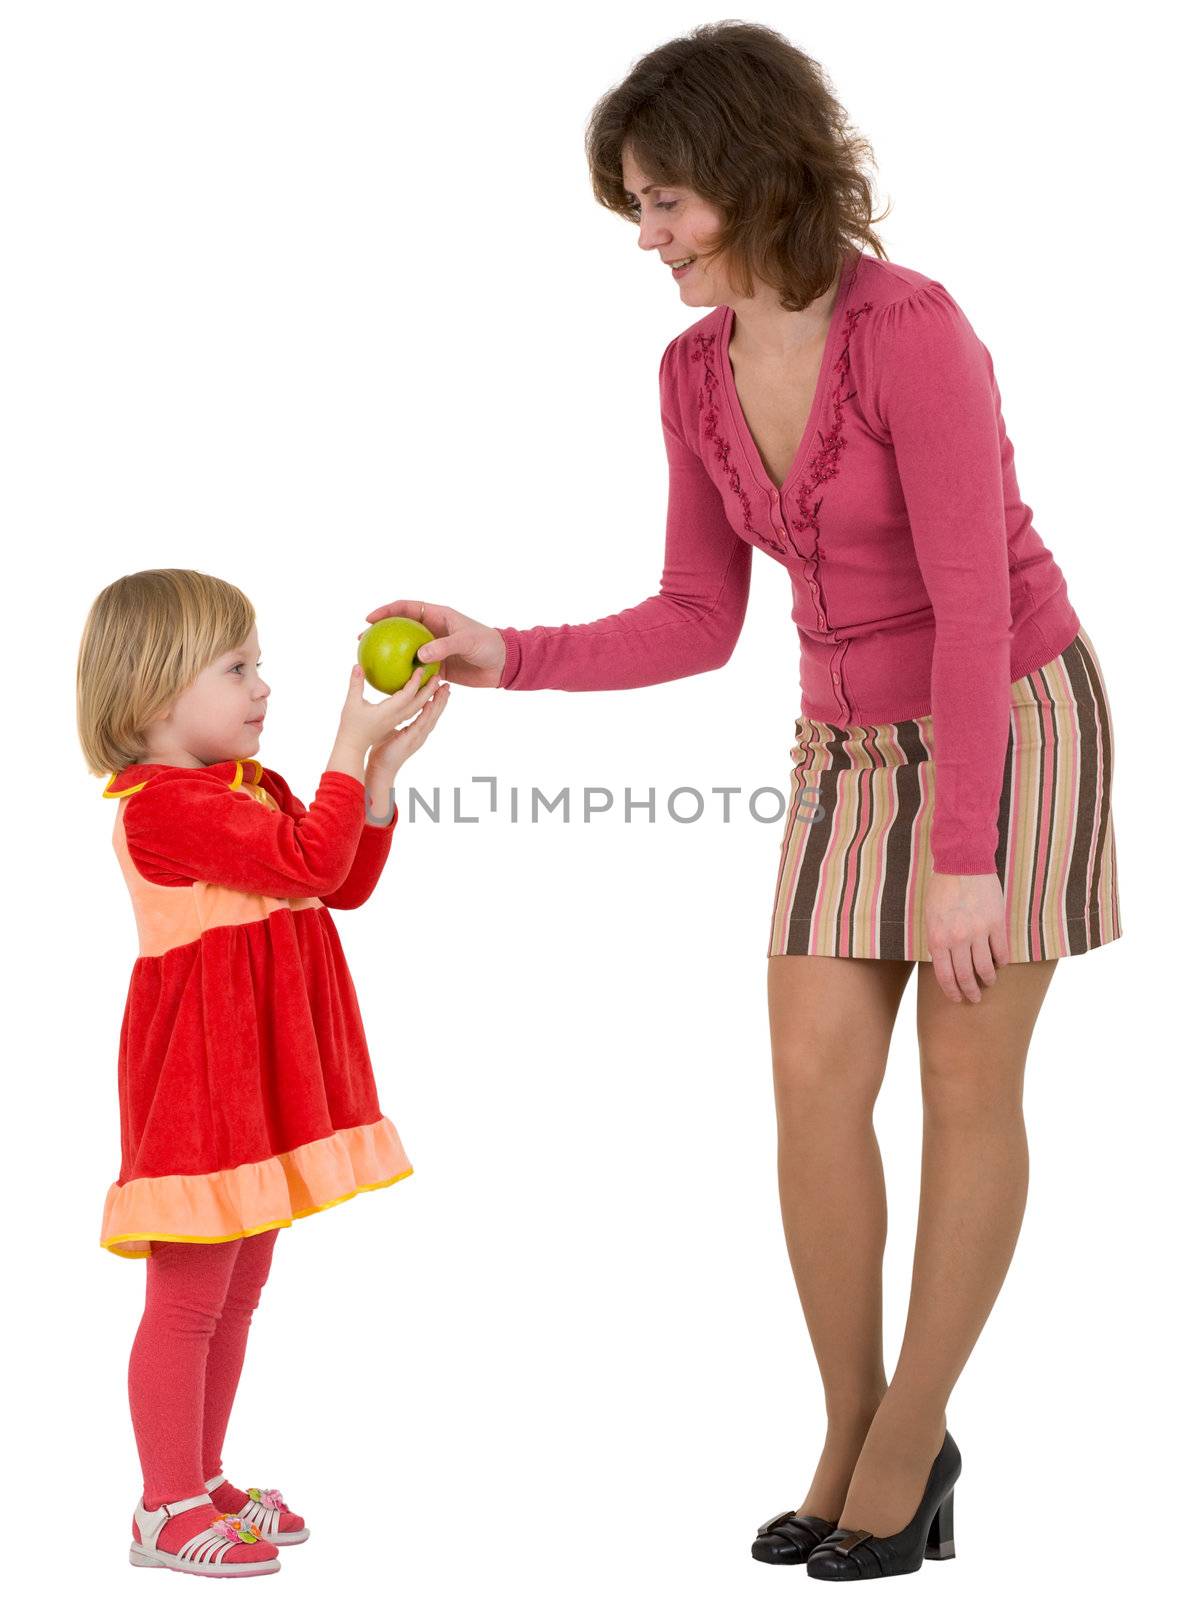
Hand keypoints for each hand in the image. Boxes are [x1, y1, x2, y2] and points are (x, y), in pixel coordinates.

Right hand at [337, 662, 439, 756]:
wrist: (353, 747)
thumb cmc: (350, 726)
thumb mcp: (351, 704)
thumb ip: (355, 684)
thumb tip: (357, 665)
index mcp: (388, 713)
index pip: (407, 696)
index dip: (415, 682)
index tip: (421, 670)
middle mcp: (396, 717)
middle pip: (418, 703)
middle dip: (430, 690)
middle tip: (439, 677)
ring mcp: (397, 721)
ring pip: (418, 709)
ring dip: (429, 697)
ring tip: (437, 686)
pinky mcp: (396, 722)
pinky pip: (413, 712)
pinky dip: (422, 703)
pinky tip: (423, 695)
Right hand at [360, 599, 505, 688]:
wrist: (503, 664)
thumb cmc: (488, 645)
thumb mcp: (466, 641)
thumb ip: (443, 646)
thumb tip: (419, 654)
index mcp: (438, 616)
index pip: (407, 608)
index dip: (386, 610)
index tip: (369, 619)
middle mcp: (433, 631)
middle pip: (400, 629)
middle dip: (380, 633)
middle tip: (361, 641)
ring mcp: (434, 650)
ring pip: (406, 652)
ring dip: (389, 657)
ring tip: (370, 664)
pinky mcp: (438, 668)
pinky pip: (417, 671)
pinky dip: (405, 676)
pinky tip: (391, 684)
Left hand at [366, 673, 448, 787]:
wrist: (380, 768)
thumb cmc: (382, 750)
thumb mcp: (389, 729)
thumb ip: (393, 719)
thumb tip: (388, 708)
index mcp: (416, 731)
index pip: (429, 714)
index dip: (436, 702)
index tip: (440, 689)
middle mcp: (420, 734)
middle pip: (434, 714)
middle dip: (441, 699)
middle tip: (447, 685)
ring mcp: (417, 737)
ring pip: (431, 717)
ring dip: (438, 703)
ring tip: (444, 690)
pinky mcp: (410, 740)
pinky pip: (421, 724)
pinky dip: (427, 713)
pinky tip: (430, 703)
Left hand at [924, 872, 1009, 1001]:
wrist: (962, 863)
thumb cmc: (942, 890)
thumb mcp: (930, 917)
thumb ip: (937, 941)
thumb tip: (944, 962)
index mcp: (938, 938)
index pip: (945, 976)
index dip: (952, 991)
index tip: (957, 998)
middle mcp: (958, 939)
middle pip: (966, 976)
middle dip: (970, 992)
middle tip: (974, 998)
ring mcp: (978, 932)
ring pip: (985, 967)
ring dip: (987, 979)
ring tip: (988, 982)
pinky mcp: (996, 923)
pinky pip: (1001, 951)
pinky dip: (1001, 961)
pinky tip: (999, 964)